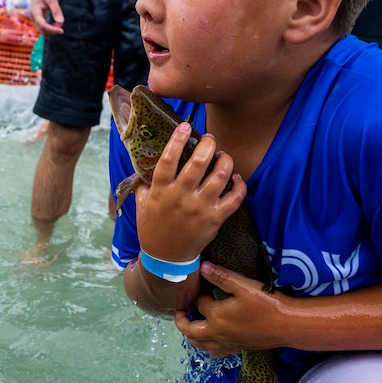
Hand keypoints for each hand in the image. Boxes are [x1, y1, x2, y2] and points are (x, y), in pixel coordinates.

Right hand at [30, 0, 63, 35]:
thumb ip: (56, 10)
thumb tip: (60, 22)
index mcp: (35, 12)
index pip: (43, 25)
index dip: (52, 29)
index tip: (62, 30)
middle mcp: (34, 17)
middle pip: (42, 30)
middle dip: (53, 31)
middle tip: (61, 26)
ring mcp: (35, 19)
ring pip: (43, 31)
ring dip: (52, 30)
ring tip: (59, 23)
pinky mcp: (39, 19)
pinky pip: (44, 28)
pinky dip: (50, 28)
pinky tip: (56, 24)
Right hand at [134, 123, 246, 263]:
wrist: (166, 256)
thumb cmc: (152, 227)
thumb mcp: (142, 203)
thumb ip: (144, 183)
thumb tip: (141, 163)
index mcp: (162, 190)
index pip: (169, 159)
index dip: (177, 140)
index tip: (185, 126)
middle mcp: (181, 196)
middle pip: (198, 163)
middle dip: (207, 145)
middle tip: (210, 139)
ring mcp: (200, 208)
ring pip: (220, 176)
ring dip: (225, 160)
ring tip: (223, 155)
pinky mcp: (215, 219)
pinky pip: (234, 198)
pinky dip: (239, 185)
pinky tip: (236, 177)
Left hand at [175, 261, 282, 356]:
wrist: (287, 325)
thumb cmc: (266, 304)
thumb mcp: (244, 286)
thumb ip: (222, 277)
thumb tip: (203, 267)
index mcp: (216, 315)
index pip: (197, 303)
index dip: (196, 291)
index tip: (198, 282)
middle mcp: (217, 332)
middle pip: (190, 330)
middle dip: (181, 320)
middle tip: (180, 309)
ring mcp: (226, 343)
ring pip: (200, 344)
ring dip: (192, 335)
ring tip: (192, 324)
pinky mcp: (237, 348)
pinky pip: (215, 351)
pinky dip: (208, 346)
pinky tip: (212, 341)